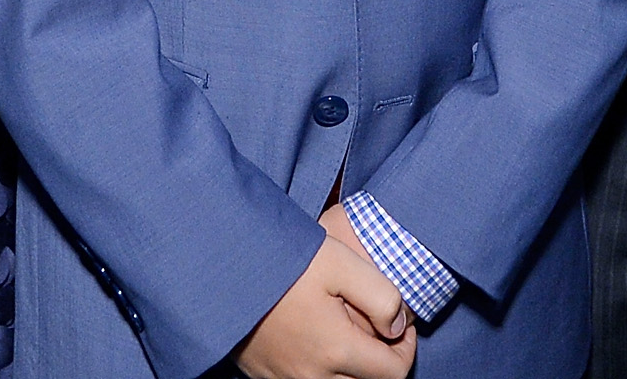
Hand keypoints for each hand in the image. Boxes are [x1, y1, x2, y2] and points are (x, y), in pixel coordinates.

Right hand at [236, 232, 414, 378]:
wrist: (220, 268)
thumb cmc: (281, 260)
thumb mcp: (340, 262)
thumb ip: (381, 295)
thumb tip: (396, 326)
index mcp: (335, 350)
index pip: (394, 372)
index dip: (406, 348)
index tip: (399, 324)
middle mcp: (312, 376)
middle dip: (381, 361)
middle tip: (378, 328)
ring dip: (352, 368)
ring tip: (349, 332)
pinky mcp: (266, 376)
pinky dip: (323, 370)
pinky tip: (319, 338)